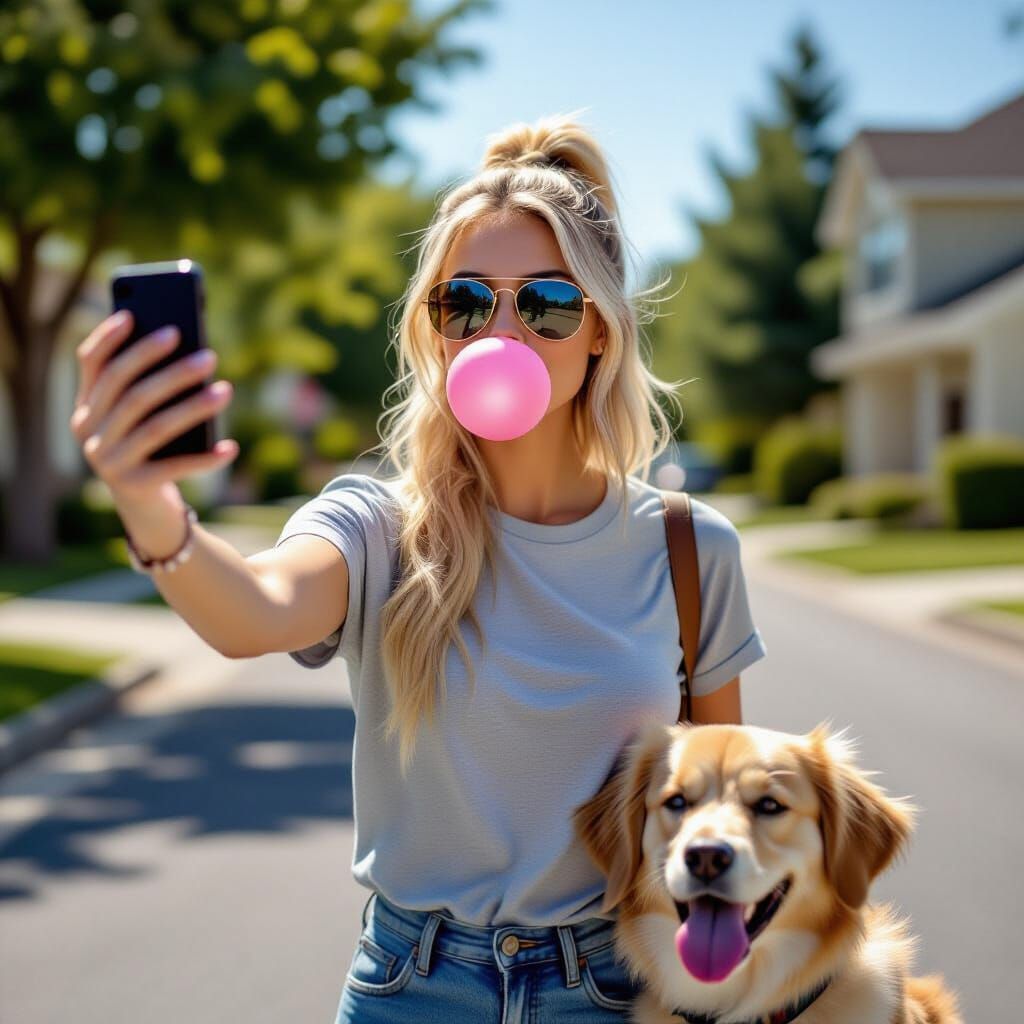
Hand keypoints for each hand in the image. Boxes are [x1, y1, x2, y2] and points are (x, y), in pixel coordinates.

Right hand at [70, 310, 238, 507]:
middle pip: (131, 394)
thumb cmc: (152, 446)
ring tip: (227, 391)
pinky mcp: (133, 486)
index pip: (91, 363)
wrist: (144, 503)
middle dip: (172, 371)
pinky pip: (175, 467)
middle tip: (209, 356)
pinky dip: (205, 458)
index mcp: (86, 405)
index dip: (109, 338)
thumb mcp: (145, 415)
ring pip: (155, 427)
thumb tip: (190, 352)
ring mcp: (108, 461)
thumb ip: (152, 385)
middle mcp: (88, 432)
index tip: (133, 315)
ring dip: (194, 407)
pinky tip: (231, 447)